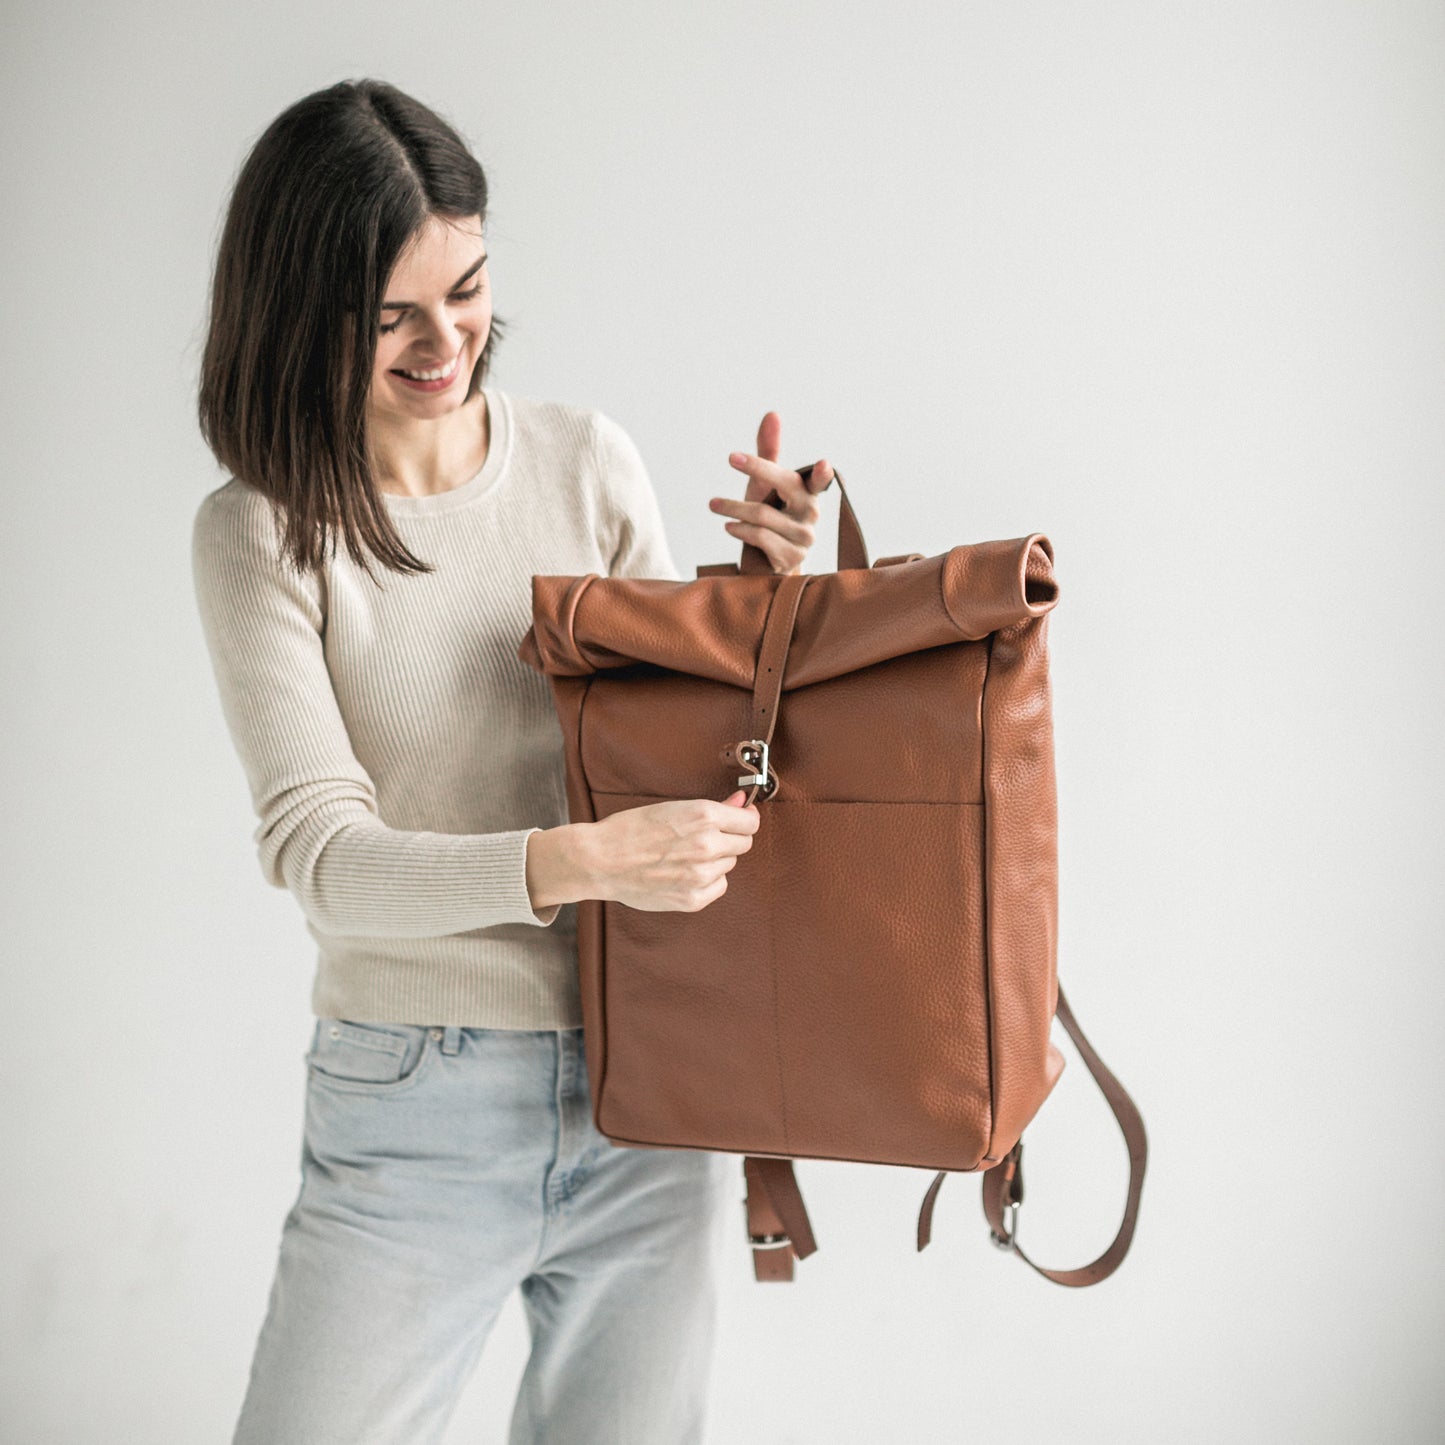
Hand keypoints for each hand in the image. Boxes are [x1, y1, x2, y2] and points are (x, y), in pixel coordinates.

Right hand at [586, 790, 760, 911]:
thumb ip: (715, 808)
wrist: (601, 860)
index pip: (749, 822)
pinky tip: (684, 872)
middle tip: (704, 837)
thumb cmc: (630, 830)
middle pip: (743, 844)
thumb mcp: (672, 808)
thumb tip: (741, 802)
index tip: (740, 819)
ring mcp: (701, 875)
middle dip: (729, 839)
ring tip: (685, 855)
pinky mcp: (693, 899)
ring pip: (729, 865)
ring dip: (716, 860)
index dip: (744, 819)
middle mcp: (707, 845)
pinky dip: (707, 880)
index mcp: (703, 816)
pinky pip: (718, 886)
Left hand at [708, 410, 834, 574]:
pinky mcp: (790, 558)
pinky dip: (741, 530)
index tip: (823, 464)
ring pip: (765, 516)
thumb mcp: (765, 484)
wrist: (765, 561)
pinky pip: (762, 538)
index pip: (820, 481)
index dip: (822, 474)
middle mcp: (811, 514)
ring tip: (714, 504)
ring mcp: (803, 539)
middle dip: (757, 470)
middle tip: (731, 457)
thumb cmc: (768, 515)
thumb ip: (769, 452)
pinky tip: (729, 526)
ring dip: (734, 507)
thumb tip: (772, 414)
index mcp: (809, 493)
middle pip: (786, 488)